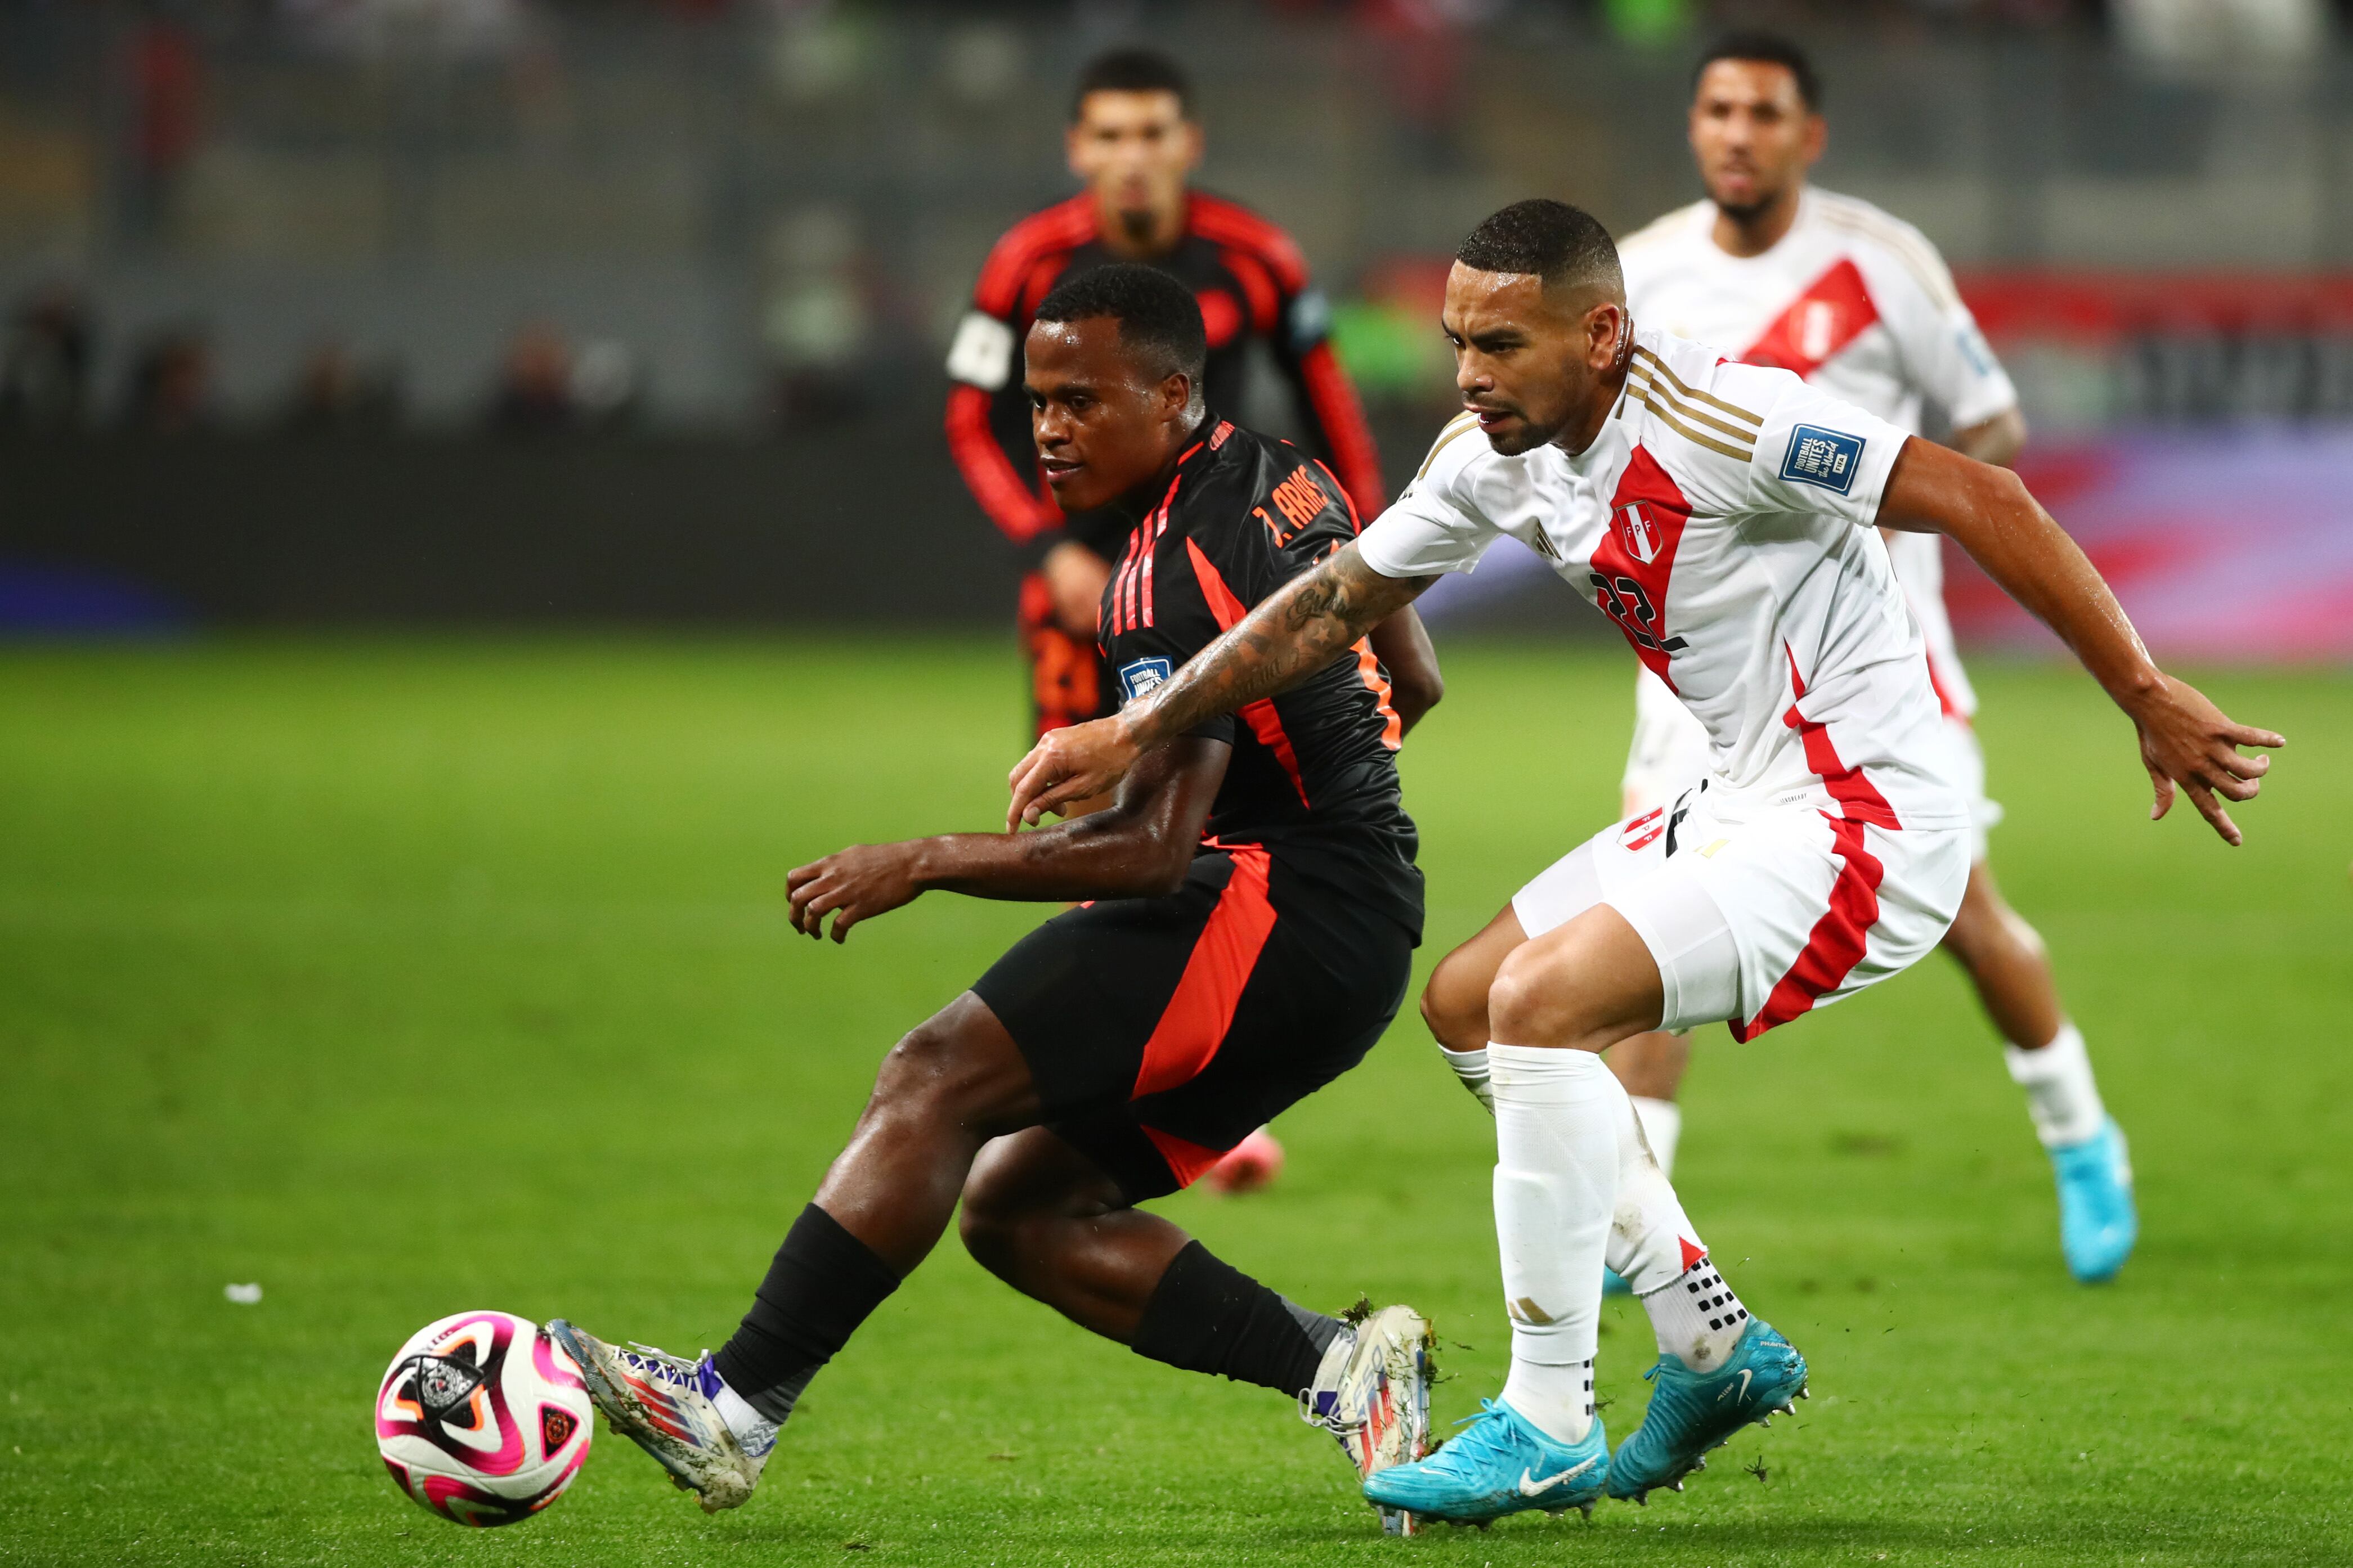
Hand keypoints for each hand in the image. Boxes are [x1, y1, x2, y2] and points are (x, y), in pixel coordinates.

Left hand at [786, 843, 924, 941]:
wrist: (912, 863)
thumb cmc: (888, 858)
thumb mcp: (855, 854)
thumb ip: (837, 865)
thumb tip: (827, 873)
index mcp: (830, 863)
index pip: (794, 877)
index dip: (790, 894)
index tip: (796, 905)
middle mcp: (833, 876)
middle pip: (798, 897)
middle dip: (794, 916)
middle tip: (800, 927)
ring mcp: (847, 892)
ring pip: (813, 911)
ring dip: (810, 927)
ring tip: (816, 934)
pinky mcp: (862, 907)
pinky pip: (838, 926)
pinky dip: (835, 935)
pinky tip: (839, 938)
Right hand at [1006, 716, 1139, 828]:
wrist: (1127, 733)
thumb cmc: (1111, 762)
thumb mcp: (1084, 787)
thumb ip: (1052, 800)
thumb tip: (1028, 814)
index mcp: (1050, 758)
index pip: (1023, 789)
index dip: (1015, 812)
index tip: (1011, 830)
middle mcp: (1043, 746)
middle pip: (1017, 778)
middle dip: (1023, 802)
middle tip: (1041, 818)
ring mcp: (1047, 740)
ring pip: (1027, 770)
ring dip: (1035, 791)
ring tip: (1061, 806)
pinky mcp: (1053, 739)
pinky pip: (1038, 762)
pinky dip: (1042, 779)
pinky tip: (1061, 790)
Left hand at [2125, 675, 2283, 846]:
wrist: (2147, 700)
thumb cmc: (2150, 732)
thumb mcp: (2153, 764)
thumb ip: (2163, 790)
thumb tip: (2156, 817)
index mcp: (2186, 778)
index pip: (2208, 809)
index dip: (2223, 827)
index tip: (2237, 841)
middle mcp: (2200, 766)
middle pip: (2237, 792)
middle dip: (2252, 791)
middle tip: (2253, 780)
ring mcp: (2211, 747)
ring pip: (2248, 770)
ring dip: (2261, 769)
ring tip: (2262, 761)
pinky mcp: (2219, 727)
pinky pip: (2251, 738)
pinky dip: (2268, 741)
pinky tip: (2279, 742)